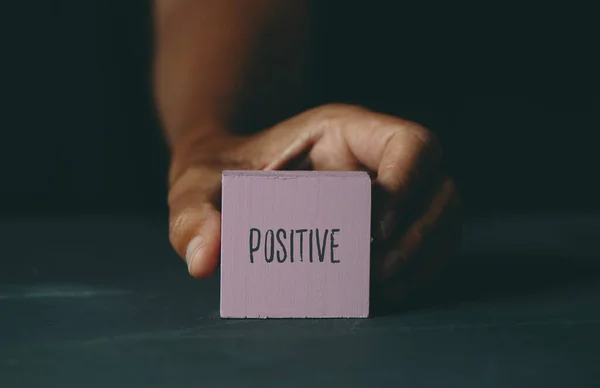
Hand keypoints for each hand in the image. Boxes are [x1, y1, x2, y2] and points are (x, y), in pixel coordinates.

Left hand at [167, 104, 460, 302]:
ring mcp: (389, 191)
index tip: (373, 230)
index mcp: (344, 132)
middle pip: (440, 184)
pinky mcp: (389, 222)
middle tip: (375, 271)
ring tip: (382, 287)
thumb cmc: (221, 174)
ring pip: (444, 214)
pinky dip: (421, 269)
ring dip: (426, 255)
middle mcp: (375, 159)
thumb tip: (205, 259)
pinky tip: (387, 291)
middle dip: (419, 233)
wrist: (232, 181)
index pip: (411, 144)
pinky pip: (430, 241)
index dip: (409, 184)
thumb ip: (194, 215)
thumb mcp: (197, 186)